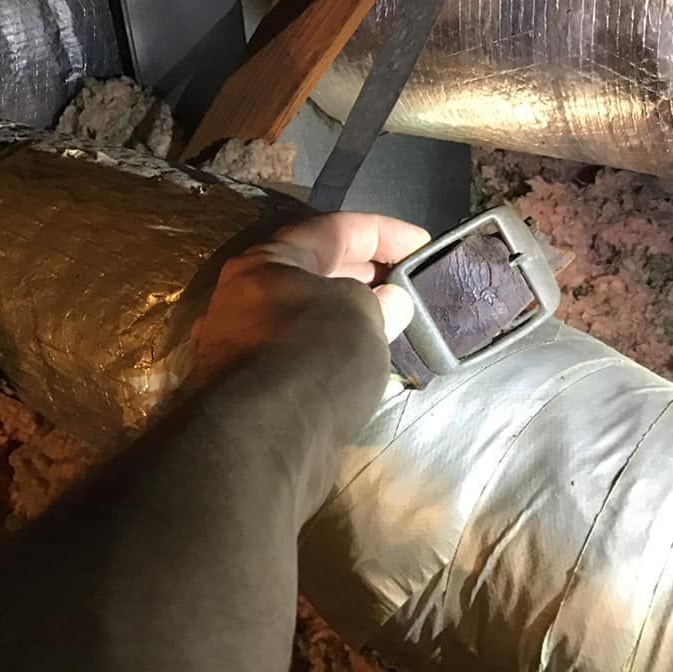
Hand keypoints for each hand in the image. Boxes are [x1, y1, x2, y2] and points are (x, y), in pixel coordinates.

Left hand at [191, 213, 429, 433]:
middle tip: (411, 284)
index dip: (385, 232)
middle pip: (317, 274)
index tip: (424, 245)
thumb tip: (390, 302)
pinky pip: (306, 358)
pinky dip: (338, 355)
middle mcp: (249, 299)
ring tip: (398, 325)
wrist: (265, 441)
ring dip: (353, 319)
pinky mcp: (257, 393)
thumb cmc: (313, 356)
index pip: (334, 230)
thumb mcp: (360, 311)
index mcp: (267, 263)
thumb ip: (379, 300)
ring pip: (311, 320)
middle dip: (367, 275)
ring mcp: (248, 348)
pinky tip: (369, 366)